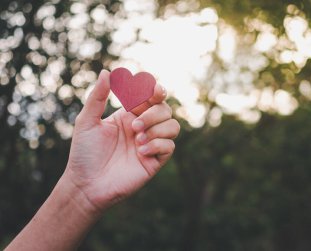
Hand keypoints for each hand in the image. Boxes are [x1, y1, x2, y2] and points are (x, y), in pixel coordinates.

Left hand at [64, 70, 179, 212]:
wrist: (87, 185)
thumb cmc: (84, 153)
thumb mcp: (86, 121)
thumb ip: (97, 97)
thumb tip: (107, 72)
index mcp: (128, 114)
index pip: (150, 96)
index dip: (155, 89)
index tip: (153, 89)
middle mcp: (143, 126)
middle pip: (165, 109)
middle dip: (153, 113)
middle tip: (134, 125)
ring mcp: (151, 143)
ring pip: (173, 125)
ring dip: (157, 128)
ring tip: (137, 139)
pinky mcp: (156, 160)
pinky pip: (170, 146)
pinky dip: (157, 144)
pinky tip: (140, 152)